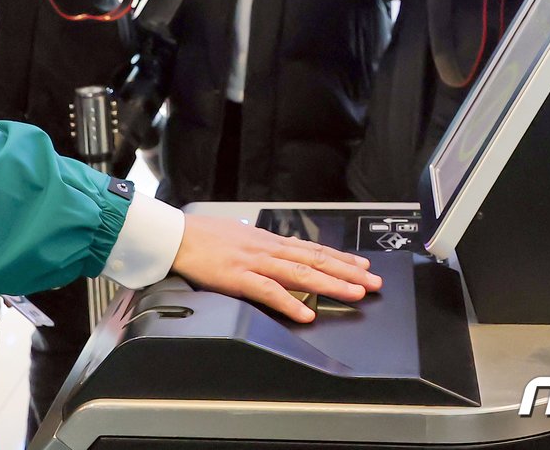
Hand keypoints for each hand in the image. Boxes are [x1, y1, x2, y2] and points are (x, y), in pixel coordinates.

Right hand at [172, 214, 381, 323]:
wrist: (176, 236)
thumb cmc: (203, 236)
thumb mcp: (239, 235)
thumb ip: (260, 245)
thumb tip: (277, 250)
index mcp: (268, 241)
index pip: (313, 248)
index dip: (340, 257)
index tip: (362, 265)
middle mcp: (267, 249)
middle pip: (315, 259)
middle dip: (347, 271)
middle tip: (373, 281)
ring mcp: (254, 262)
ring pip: (300, 273)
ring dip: (330, 284)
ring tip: (354, 294)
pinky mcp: (238, 277)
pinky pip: (269, 291)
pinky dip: (290, 303)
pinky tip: (307, 314)